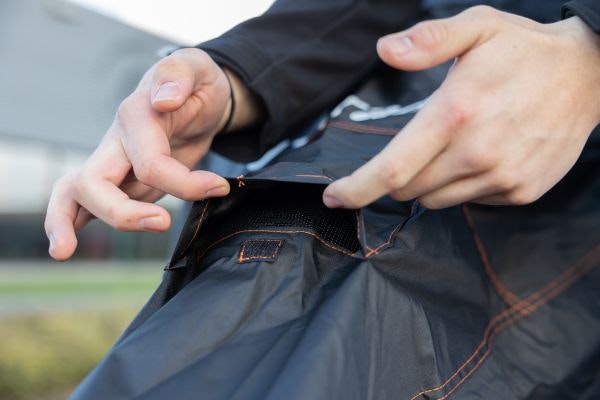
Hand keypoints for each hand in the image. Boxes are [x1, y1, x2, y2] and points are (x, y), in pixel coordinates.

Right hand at [45, 48, 233, 260]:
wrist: (196, 95)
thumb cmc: (196, 82)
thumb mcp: (195, 66)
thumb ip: (178, 75)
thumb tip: (163, 99)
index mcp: (135, 116)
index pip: (150, 163)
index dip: (184, 183)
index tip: (219, 187)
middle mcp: (116, 141)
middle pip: (94, 182)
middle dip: (122, 213)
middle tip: (164, 222)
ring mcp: (114, 162)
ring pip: (77, 193)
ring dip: (68, 221)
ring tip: (63, 251)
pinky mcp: (121, 179)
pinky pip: (89, 202)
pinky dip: (72, 221)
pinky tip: (64, 246)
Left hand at [323, 6, 599, 209]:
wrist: (589, 75)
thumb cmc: (525, 50)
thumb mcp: (477, 28)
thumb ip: (428, 41)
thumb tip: (384, 50)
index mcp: (456, 113)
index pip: (392, 169)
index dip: (356, 188)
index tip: (333, 197)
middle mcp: (477, 152)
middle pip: (408, 189)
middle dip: (396, 176)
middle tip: (416, 145)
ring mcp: (502, 177)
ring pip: (436, 200)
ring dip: (428, 181)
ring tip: (455, 144)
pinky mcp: (520, 191)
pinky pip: (469, 201)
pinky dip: (461, 185)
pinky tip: (482, 154)